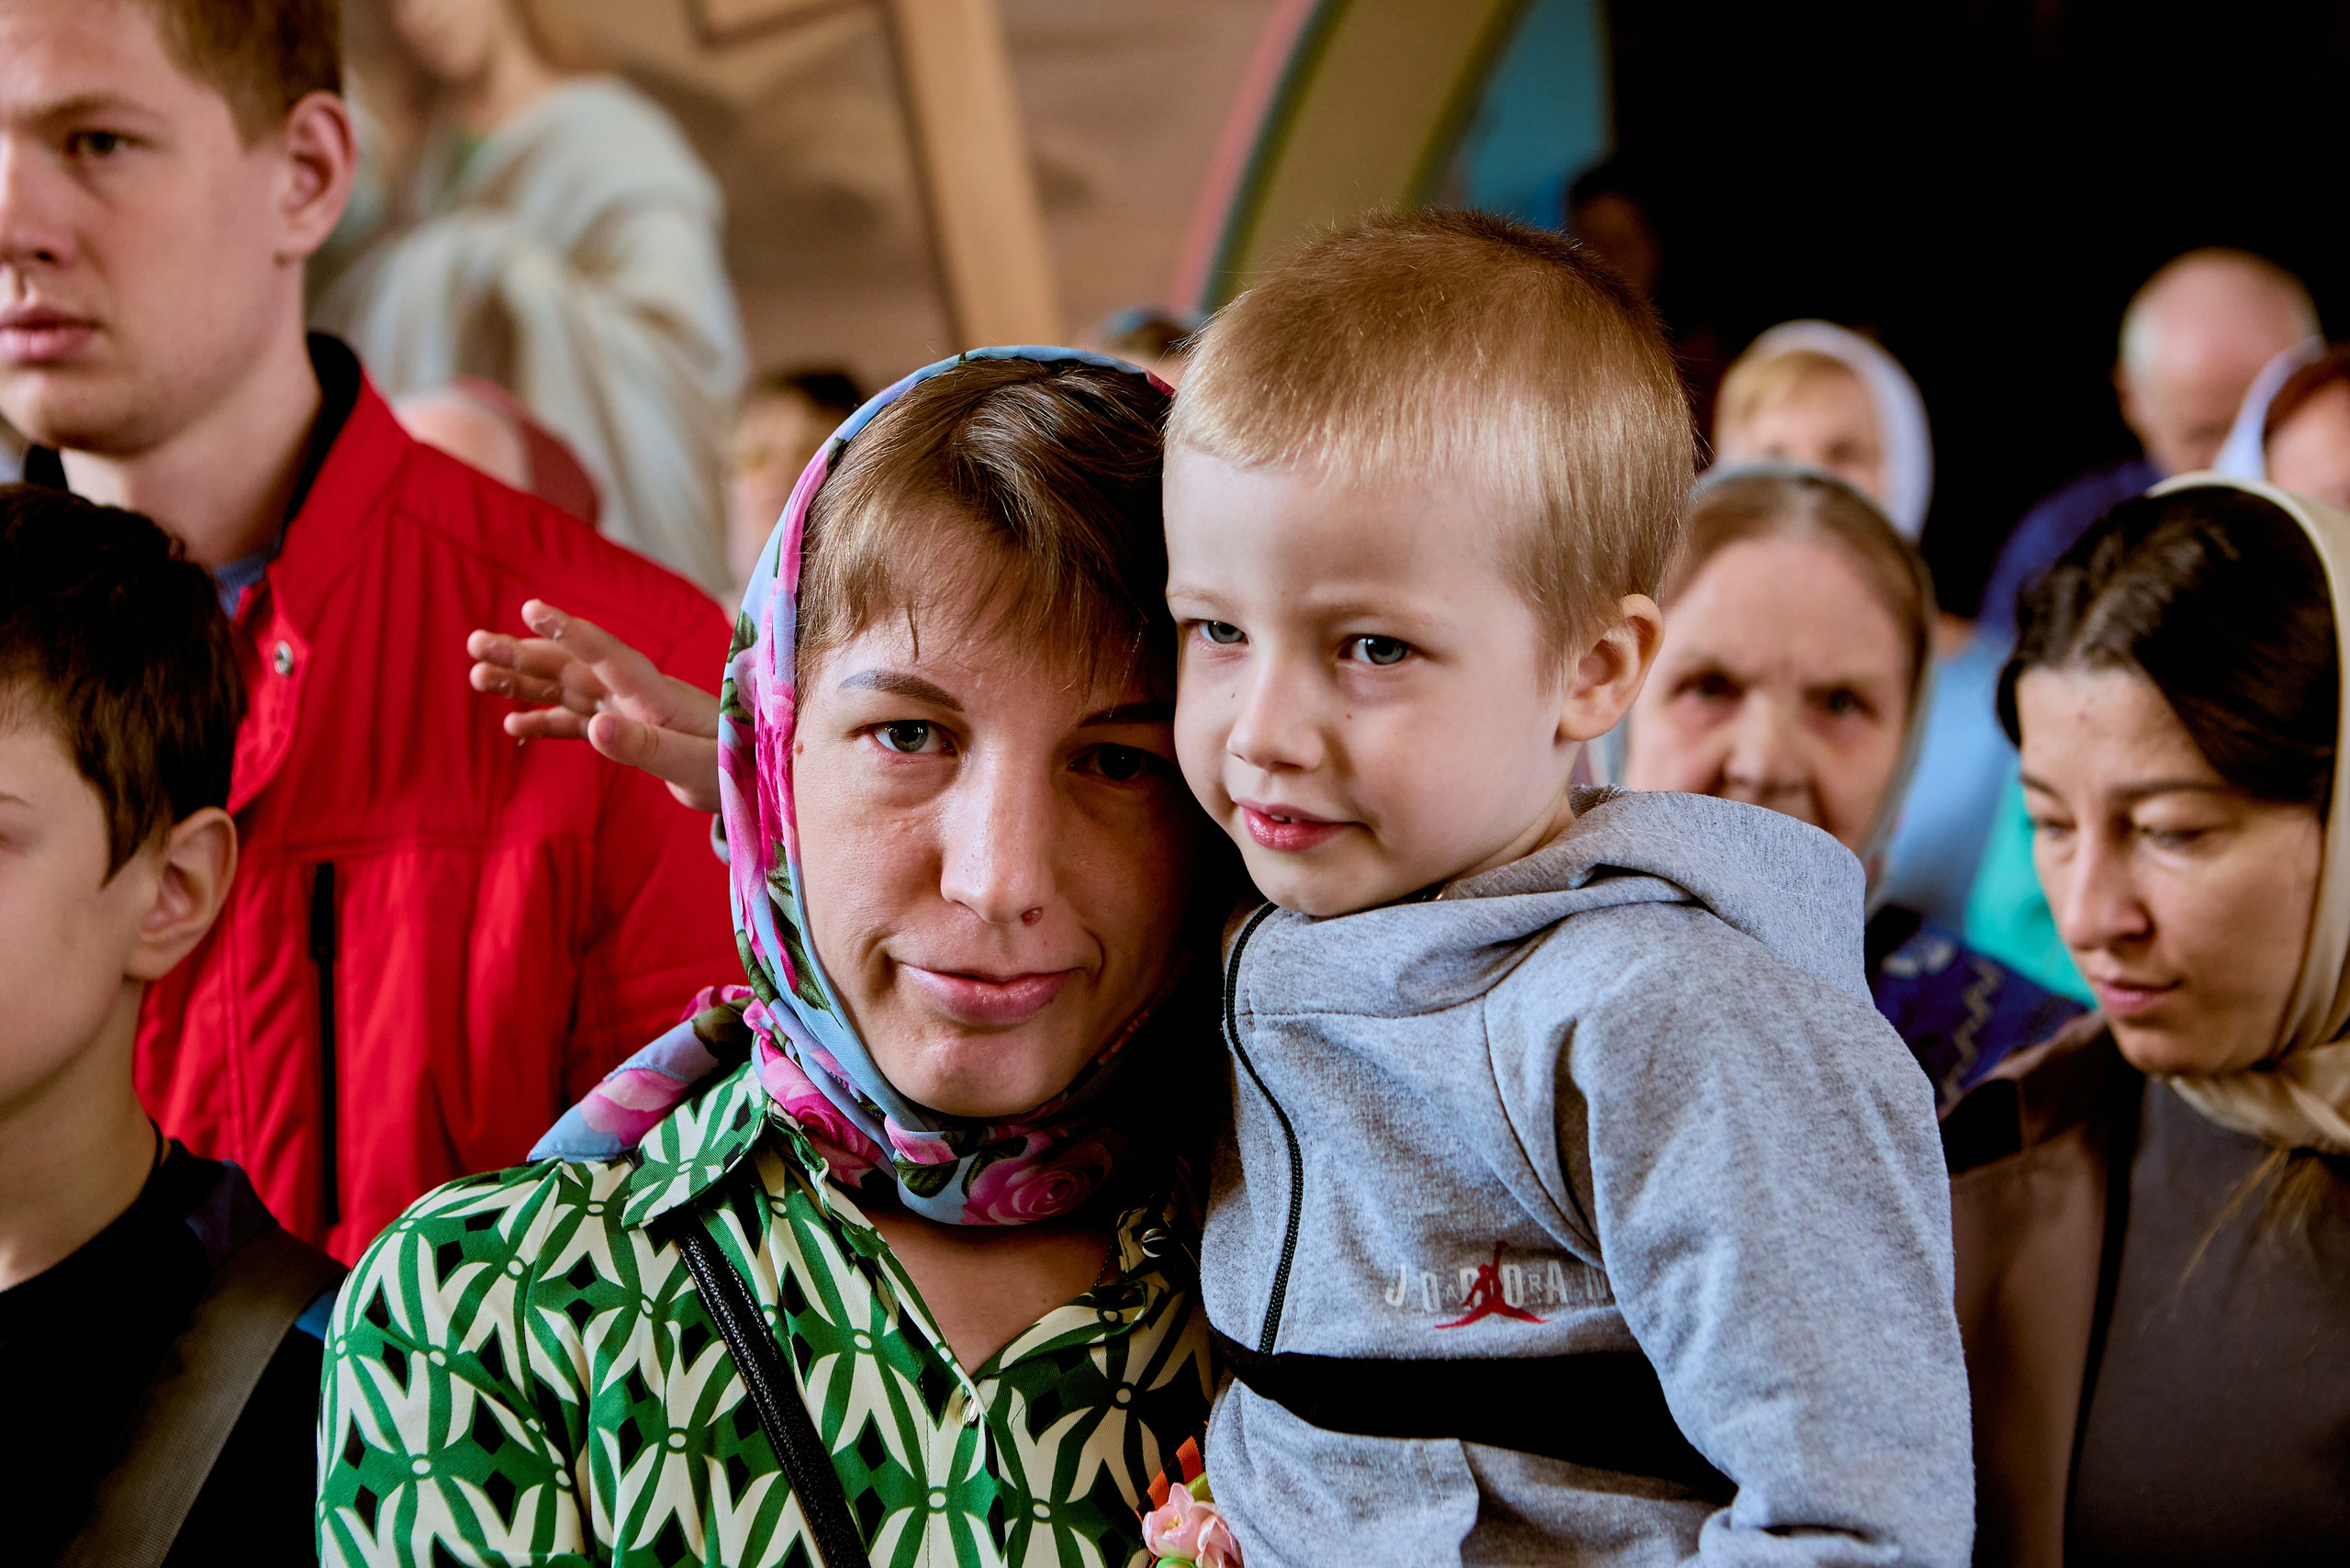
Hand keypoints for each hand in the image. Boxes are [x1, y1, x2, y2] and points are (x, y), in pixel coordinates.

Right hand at [468, 600, 723, 811]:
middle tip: (475, 642)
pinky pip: (576, 723)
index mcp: (655, 693)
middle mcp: (636, 694)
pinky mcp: (626, 734)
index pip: (606, 654)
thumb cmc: (732, 767)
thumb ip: (645, 746)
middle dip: (524, 652)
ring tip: (476, 674)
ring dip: (523, 681)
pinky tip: (512, 726)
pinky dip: (545, 721)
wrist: (753, 782)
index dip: (569, 631)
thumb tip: (596, 727)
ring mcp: (628, 711)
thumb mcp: (692, 763)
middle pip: (572, 666)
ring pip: (565, 689)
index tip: (530, 608)